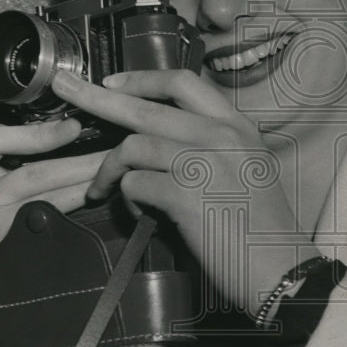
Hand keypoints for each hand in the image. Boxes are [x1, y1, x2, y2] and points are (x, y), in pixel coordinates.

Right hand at [0, 50, 107, 254]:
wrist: (27, 277)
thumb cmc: (26, 215)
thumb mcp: (15, 175)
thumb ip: (23, 148)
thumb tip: (71, 117)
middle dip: (44, 135)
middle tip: (80, 127)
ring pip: (30, 175)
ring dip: (77, 166)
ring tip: (108, 159)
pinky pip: (45, 205)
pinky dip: (75, 196)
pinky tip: (95, 190)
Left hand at [50, 69, 318, 315]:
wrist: (279, 268)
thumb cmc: (261, 227)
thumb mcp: (248, 167)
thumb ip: (213, 145)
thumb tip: (164, 137)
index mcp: (237, 125)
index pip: (183, 83)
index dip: (142, 79)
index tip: (113, 82)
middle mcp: (221, 135)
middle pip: (145, 107)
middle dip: (97, 98)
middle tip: (66, 87)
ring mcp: (204, 162)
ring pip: (133, 147)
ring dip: (110, 170)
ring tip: (101, 189)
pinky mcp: (186, 194)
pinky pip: (135, 185)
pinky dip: (126, 200)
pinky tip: (138, 213)